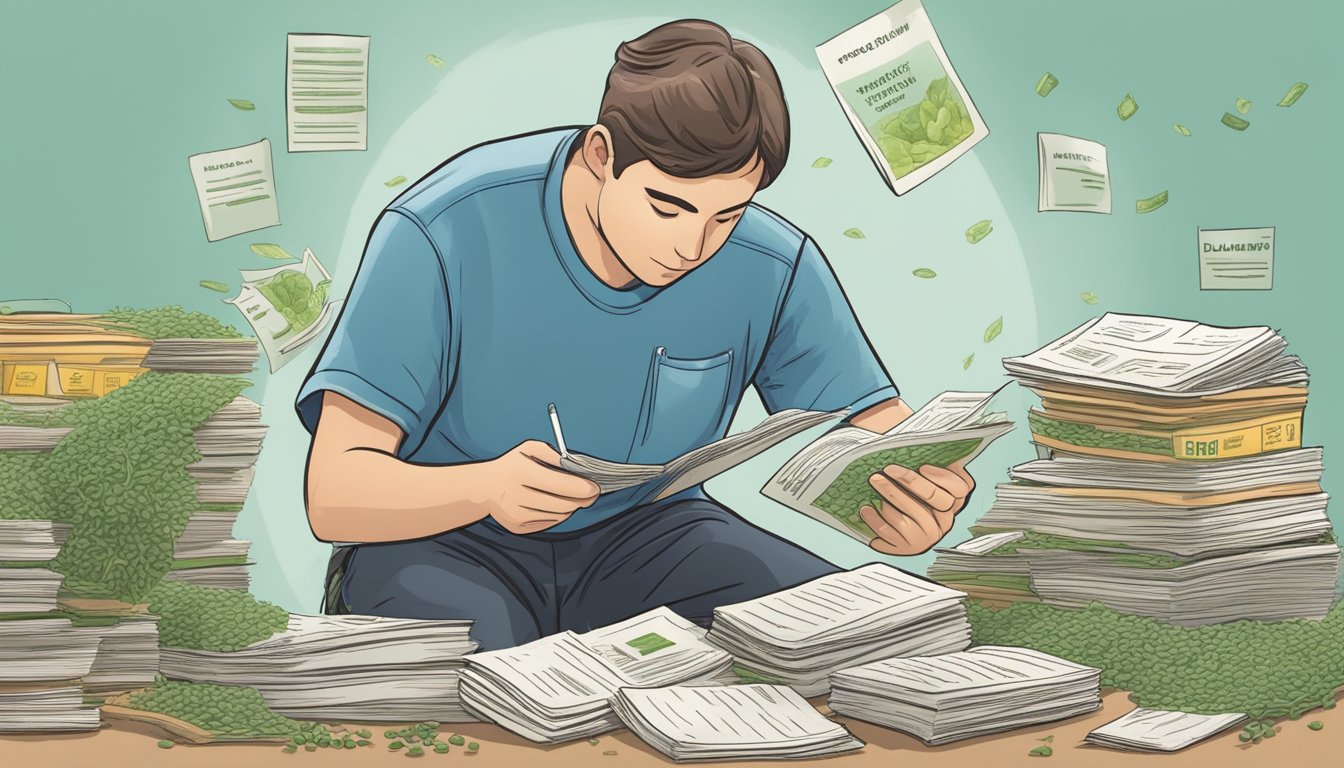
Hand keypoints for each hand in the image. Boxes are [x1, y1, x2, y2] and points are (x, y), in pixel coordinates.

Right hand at [476, 440, 600, 533]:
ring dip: (569, 507)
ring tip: (566, 496)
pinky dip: (556, 515)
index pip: (563, 485)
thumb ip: (553, 454)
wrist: (485, 487)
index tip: (595, 487)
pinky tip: (550, 504)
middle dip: (582, 499)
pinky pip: (548, 523)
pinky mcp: (517, 527)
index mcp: (522, 472)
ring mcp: (516, 514)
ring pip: (559, 516)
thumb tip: (574, 466)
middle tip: (589, 494)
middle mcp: (517, 495)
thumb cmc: (512, 465)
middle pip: (565, 504)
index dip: (585, 488)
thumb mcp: (530, 448)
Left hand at [859, 461, 974, 555]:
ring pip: (909, 518)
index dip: (943, 477)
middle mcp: (944, 521)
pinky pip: (890, 534)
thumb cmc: (908, 490)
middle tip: (888, 468)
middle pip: (936, 500)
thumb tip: (922, 433)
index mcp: (953, 501)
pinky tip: (866, 508)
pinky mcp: (908, 547)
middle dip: (911, 481)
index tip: (922, 466)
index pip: (960, 488)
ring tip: (875, 481)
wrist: (894, 525)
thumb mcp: (922, 474)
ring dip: (890, 496)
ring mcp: (927, 537)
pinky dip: (875, 520)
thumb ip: (929, 458)